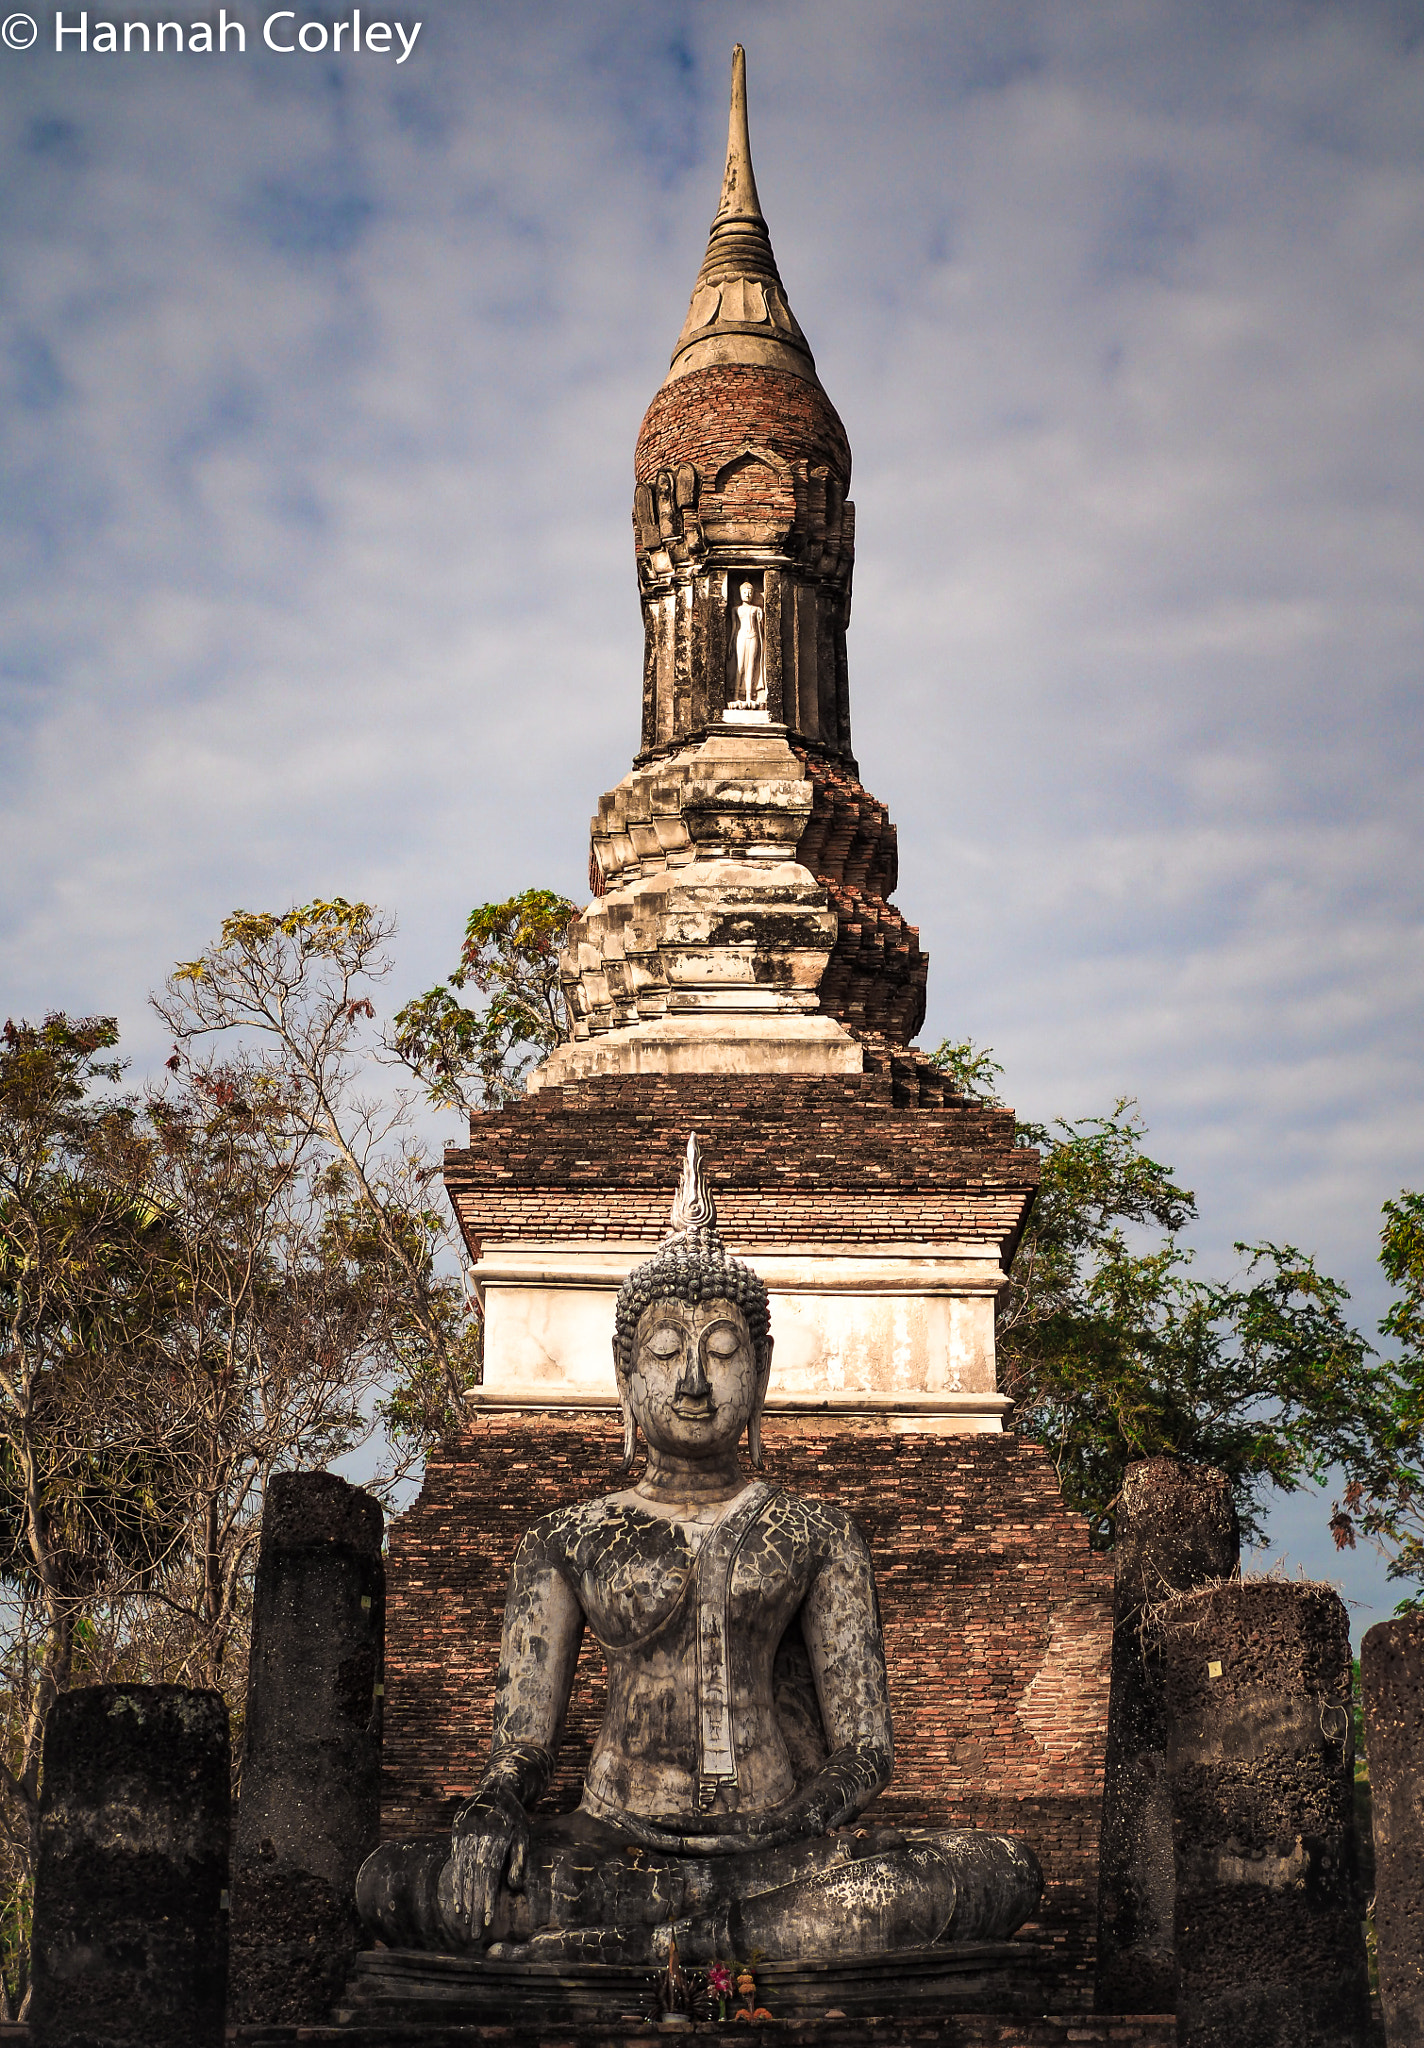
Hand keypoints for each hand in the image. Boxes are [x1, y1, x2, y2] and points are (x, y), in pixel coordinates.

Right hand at [448, 1788, 529, 1942]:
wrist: (495, 1787)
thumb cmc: (513, 1816)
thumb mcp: (523, 1833)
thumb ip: (519, 1860)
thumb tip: (515, 1888)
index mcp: (496, 1837)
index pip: (490, 1874)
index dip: (488, 1898)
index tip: (489, 1921)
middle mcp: (476, 1838)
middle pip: (475, 1878)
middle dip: (475, 1907)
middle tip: (476, 1933)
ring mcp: (464, 1837)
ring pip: (463, 1874)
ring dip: (464, 1900)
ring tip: (465, 1922)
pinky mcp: (456, 1836)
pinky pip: (455, 1866)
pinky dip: (456, 1886)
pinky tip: (457, 1905)